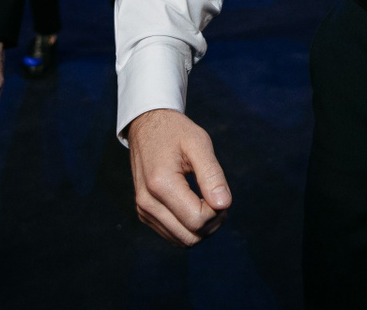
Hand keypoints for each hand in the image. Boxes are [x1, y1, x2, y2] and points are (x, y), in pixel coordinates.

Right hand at [127, 108, 232, 246]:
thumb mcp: (199, 143)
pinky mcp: (144, 214)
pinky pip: (173, 235)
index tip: (220, 191)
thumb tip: (223, 205)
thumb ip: (212, 175)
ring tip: (207, 200)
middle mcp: (147, 203)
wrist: (147, 126)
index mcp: (160, 184)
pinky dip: (189, 227)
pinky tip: (194, 205)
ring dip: (202, 228)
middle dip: (212, 223)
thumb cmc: (175, 132)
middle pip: (190, 236)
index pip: (197, 220)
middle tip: (218, 198)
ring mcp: (143, 211)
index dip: (217, 211)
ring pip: (182, 240)